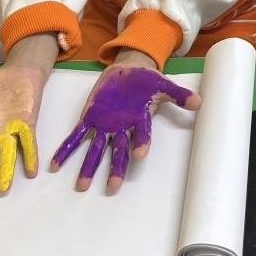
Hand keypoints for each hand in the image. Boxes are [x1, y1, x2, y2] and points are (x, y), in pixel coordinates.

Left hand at [50, 50, 201, 190]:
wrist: (127, 70)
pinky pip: (76, 135)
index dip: (141, 143)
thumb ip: (178, 95)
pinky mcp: (90, 117)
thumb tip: (200, 102)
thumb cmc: (145, 80)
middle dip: (116, 168)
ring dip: (90, 166)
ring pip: (96, 149)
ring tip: (82, 185)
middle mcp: (121, 127)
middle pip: (119, 151)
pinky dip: (66, 149)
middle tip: (113, 186)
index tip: (140, 154)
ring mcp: (104, 125)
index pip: (142, 134)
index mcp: (140, 119)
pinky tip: (56, 164)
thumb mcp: (162, 84)